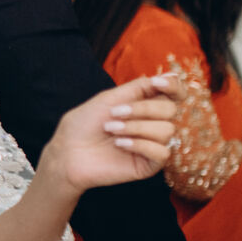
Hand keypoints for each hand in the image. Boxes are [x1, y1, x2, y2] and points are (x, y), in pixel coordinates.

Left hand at [41, 73, 182, 197]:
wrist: (67, 152)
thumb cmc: (83, 125)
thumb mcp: (110, 99)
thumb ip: (140, 87)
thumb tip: (170, 75)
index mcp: (145, 106)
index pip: (175, 94)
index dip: (173, 86)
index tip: (157, 83)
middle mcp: (153, 124)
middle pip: (171, 110)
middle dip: (143, 109)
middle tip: (114, 113)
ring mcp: (152, 144)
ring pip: (167, 130)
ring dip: (135, 127)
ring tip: (111, 130)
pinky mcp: (150, 165)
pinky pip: (162, 152)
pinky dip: (140, 145)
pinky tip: (120, 144)